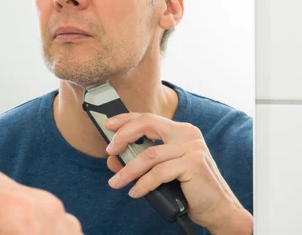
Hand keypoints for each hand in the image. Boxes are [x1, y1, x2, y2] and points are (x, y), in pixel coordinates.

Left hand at [104, 113, 252, 234]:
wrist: (219, 209)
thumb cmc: (189, 189)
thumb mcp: (162, 170)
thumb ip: (140, 160)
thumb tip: (113, 158)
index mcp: (180, 131)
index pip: (148, 118)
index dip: (125, 119)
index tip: (108, 125)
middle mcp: (187, 134)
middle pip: (147, 124)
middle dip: (123, 136)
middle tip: (109, 151)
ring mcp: (192, 147)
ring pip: (148, 155)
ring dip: (128, 170)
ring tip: (116, 182)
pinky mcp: (193, 163)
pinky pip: (158, 173)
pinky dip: (143, 184)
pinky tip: (135, 192)